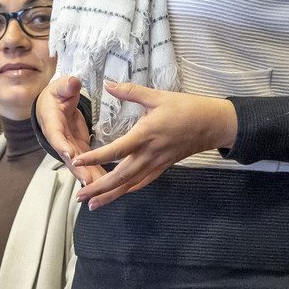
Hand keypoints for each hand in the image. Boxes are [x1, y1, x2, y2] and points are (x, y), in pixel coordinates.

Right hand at [35, 76, 104, 186]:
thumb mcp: (60, 87)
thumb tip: (73, 82)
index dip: (62, 145)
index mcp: (52, 122)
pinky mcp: (79, 149)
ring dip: (89, 176)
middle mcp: (60, 139)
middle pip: (68, 157)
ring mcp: (70, 146)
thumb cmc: (56, 95)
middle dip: (79, 169)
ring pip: (79, 164)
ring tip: (100, 188)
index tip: (70, 153)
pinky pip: (88, 163)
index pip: (56, 135)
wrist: (51, 105)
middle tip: (88, 181)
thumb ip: (67, 86)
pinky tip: (107, 184)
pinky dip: (96, 173)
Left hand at [70, 82, 237, 210]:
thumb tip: (108, 84)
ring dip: (111, 195)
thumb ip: (131, 92)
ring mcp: (156, 164)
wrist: (212, 124)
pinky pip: (143, 182)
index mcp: (144, 136)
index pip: (115, 151)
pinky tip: (119, 193)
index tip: (76, 162)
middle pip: (119, 177)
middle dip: (98, 188)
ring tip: (92, 204)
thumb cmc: (185, 108)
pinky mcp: (162, 167)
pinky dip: (128, 190)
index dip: (94, 158)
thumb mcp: (157, 96)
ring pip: (130, 184)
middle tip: (79, 196)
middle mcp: (148, 154)